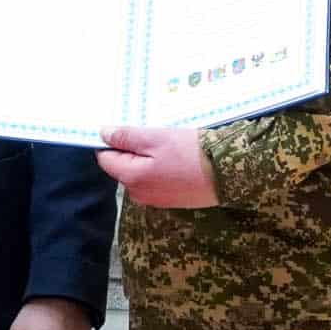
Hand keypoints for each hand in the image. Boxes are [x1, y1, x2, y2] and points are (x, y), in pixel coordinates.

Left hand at [99, 125, 218, 208]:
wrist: (228, 174)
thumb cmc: (191, 153)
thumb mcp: (157, 138)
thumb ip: (126, 137)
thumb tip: (103, 134)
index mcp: (131, 178)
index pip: (106, 158)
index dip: (114, 141)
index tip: (132, 129)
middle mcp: (138, 193)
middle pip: (123, 166)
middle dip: (134, 150)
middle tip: (156, 135)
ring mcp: (155, 199)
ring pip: (141, 173)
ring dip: (149, 159)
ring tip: (170, 146)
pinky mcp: (170, 200)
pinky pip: (156, 181)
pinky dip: (162, 169)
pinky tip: (178, 160)